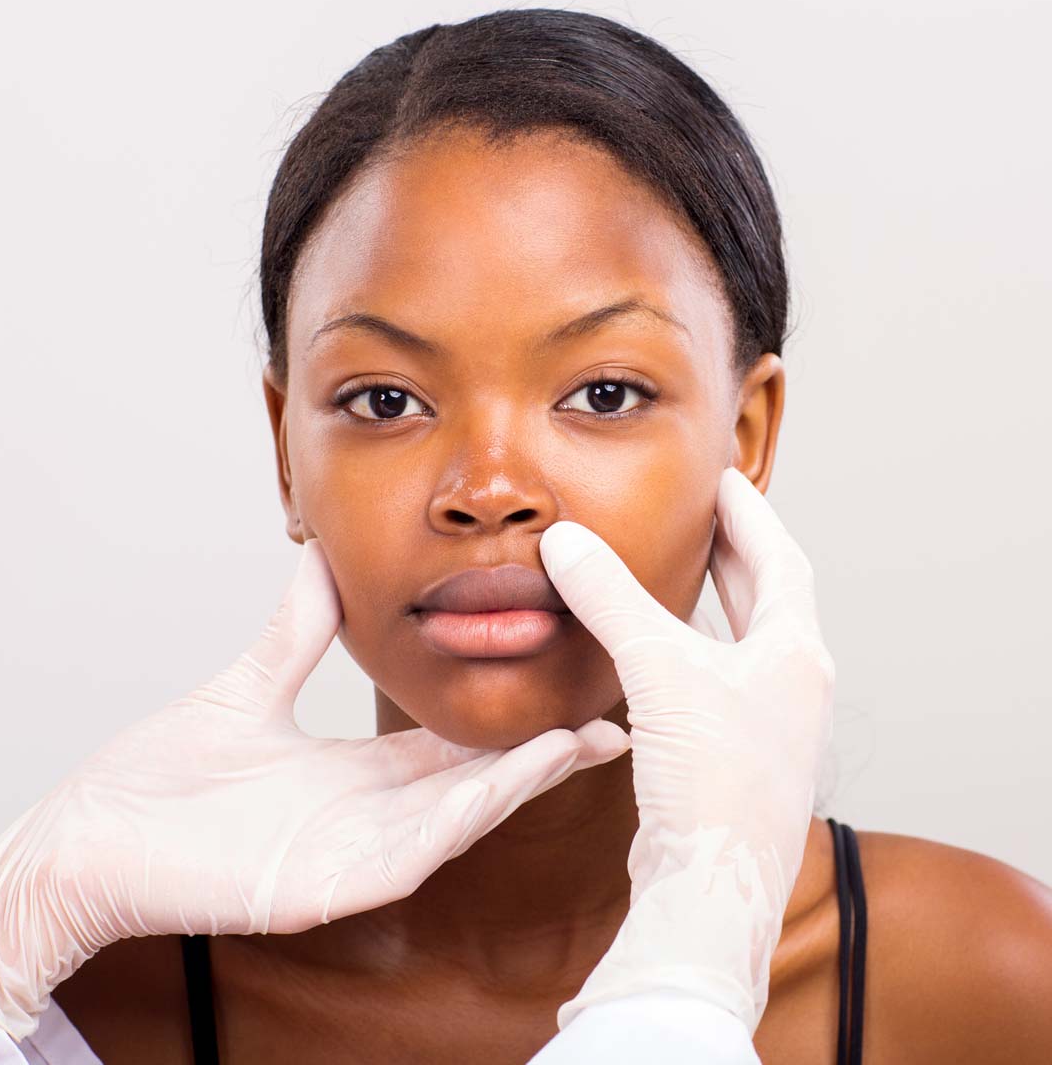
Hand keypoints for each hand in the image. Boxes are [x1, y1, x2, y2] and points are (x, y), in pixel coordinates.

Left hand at [0, 539, 630, 1040]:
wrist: (98, 834)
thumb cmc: (164, 775)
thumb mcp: (252, 683)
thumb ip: (298, 628)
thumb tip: (324, 557)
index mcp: (357, 772)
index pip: (454, 744)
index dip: (511, 718)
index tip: (565, 682)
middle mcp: (371, 814)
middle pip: (476, 779)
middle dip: (545, 752)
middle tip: (613, 715)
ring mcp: (358, 853)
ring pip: (461, 813)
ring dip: (524, 778)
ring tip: (584, 737)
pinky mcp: (335, 884)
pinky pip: (417, 848)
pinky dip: (469, 813)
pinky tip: (510, 779)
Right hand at [538, 467, 834, 1033]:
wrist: (710, 886)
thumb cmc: (711, 782)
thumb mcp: (660, 670)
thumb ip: (611, 600)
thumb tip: (566, 543)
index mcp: (795, 654)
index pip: (779, 558)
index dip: (750, 512)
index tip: (722, 476)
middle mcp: (791, 685)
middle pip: (766, 596)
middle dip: (732, 550)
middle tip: (699, 510)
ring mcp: (766, 723)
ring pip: (739, 639)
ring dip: (711, 599)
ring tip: (679, 566)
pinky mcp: (733, 755)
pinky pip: (713, 677)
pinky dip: (687, 646)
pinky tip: (655, 647)